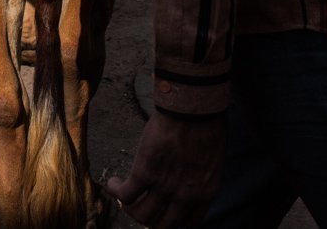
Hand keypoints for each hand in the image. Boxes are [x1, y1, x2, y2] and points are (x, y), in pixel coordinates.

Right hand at [105, 109, 226, 226]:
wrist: (193, 110)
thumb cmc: (206, 126)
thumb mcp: (213, 162)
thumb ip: (201, 178)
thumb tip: (188, 182)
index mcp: (204, 194)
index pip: (189, 223)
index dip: (174, 220)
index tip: (165, 211)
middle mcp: (184, 197)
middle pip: (163, 226)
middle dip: (150, 219)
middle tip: (142, 206)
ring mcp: (164, 187)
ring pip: (141, 215)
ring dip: (130, 207)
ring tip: (124, 194)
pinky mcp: (145, 172)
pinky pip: (126, 195)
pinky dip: (116, 192)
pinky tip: (113, 183)